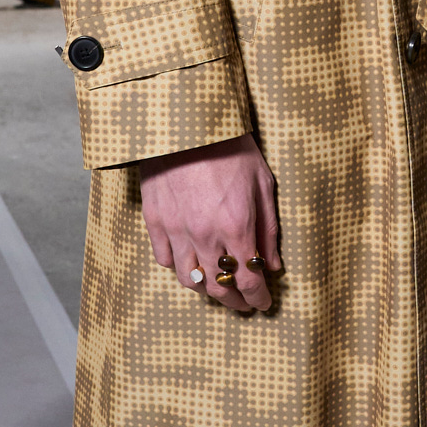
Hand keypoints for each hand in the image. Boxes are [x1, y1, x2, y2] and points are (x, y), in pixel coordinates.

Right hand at [139, 133, 281, 313]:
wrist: (187, 122)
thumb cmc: (230, 147)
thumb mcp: (262, 183)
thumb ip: (268, 229)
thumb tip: (272, 264)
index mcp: (237, 226)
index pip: (249, 279)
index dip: (258, 298)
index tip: (264, 304)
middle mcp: (205, 234)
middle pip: (219, 287)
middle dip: (235, 302)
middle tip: (244, 303)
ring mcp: (176, 229)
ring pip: (190, 279)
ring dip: (207, 289)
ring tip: (218, 286)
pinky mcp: (155, 220)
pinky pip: (165, 259)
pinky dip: (179, 267)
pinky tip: (191, 261)